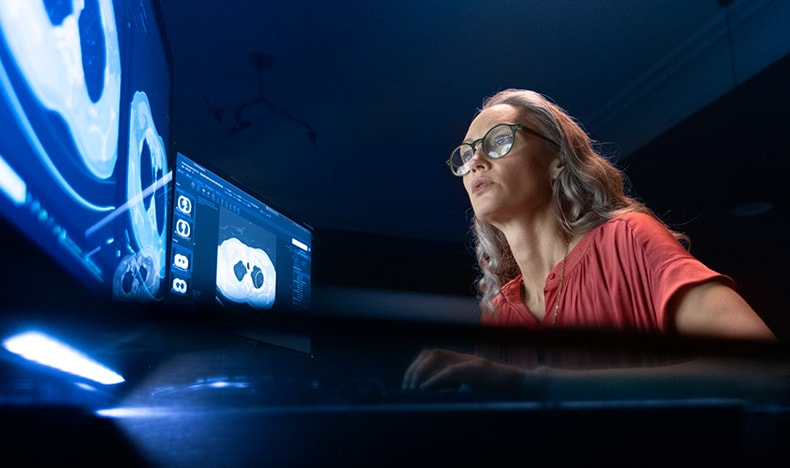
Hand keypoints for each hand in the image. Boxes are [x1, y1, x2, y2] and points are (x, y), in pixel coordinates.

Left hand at [401, 348, 526, 393]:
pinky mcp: (477, 370)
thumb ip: (455, 388)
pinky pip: (449, 372)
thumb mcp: (473, 389)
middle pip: (430, 353)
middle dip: (414, 370)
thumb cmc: (500, 392)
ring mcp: (471, 361)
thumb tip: (432, 395)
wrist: (524, 387)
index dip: (417, 367)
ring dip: (421, 373)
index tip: (409, 384)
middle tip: (407, 389)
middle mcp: (464, 358)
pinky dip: (434, 381)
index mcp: (463, 361)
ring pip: (436, 358)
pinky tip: (425, 391)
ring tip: (414, 390)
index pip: (432, 354)